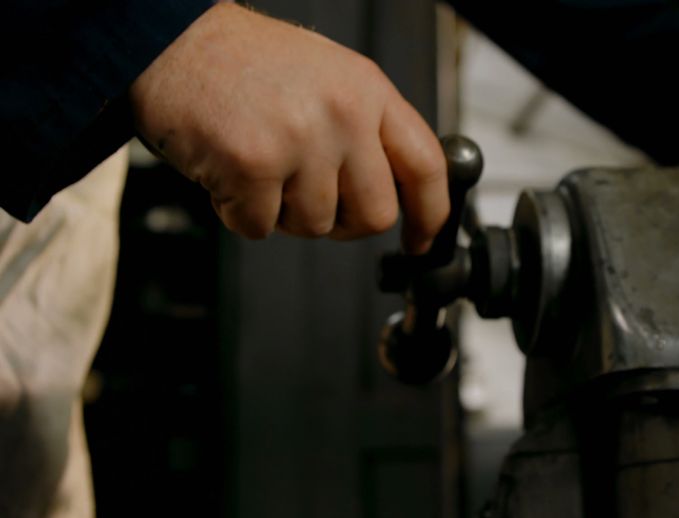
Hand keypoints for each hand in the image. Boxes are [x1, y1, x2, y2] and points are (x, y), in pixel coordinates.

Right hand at [130, 3, 447, 251]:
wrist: (170, 38)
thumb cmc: (243, 62)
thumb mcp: (329, 78)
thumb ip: (366, 129)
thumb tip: (394, 191)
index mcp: (368, 90)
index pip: (426, 164)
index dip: (430, 213)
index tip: (421, 240)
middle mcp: (344, 113)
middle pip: (374, 214)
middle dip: (342, 223)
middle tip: (308, 200)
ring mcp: (301, 139)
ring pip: (314, 226)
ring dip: (281, 212)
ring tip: (259, 167)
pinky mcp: (254, 164)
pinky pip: (259, 227)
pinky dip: (238, 212)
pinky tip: (228, 171)